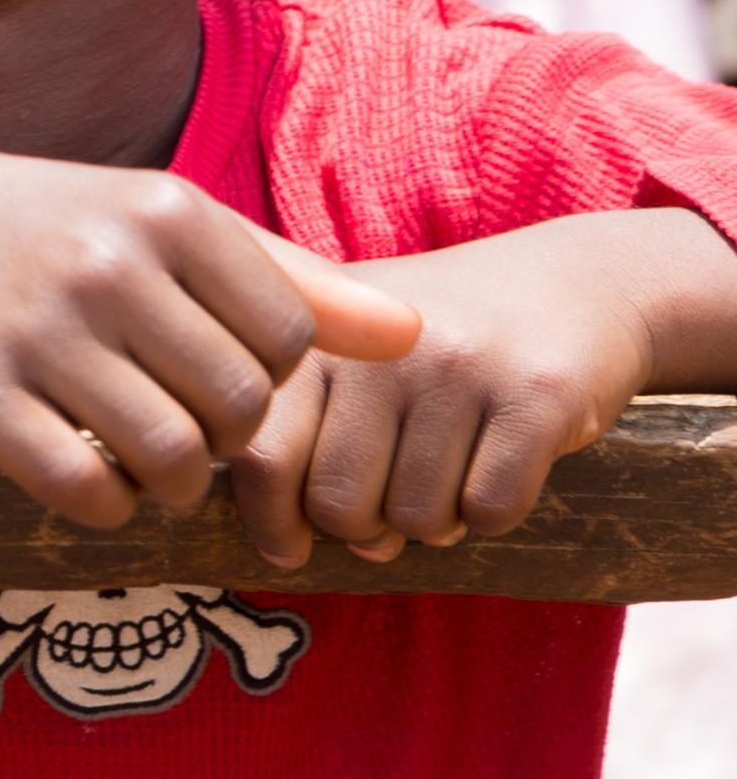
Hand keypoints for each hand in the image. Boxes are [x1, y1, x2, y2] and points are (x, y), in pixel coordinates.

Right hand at [0, 141, 423, 527]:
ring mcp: (34, 328)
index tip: (216, 371)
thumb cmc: (61, 231)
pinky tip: (91, 473)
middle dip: (225, 438)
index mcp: (167, 212)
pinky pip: (86, 490)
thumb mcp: (169, 227)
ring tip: (147, 458)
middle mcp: (104, 263)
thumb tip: (416, 335)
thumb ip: (293, 281)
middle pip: (237, 408)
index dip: (268, 381)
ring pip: (170, 457)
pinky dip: (109, 505)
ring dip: (174, 483)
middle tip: (182, 423)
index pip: (287, 344)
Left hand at [228, 210, 732, 568]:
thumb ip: (296, 433)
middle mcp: (376, 346)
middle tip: (393, 495)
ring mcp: (456, 365)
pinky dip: (492, 515)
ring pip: (418, 520)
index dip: (272, 521)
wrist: (569, 283)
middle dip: (366, 528)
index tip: (292, 544)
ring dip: (435, 522)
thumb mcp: (347, 357)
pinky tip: (498, 466)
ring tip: (449, 470)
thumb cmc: (434, 345)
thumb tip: (284, 547)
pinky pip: (490, 511)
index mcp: (313, 336)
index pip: (262, 457)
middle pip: (340, 507)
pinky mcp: (536, 394)